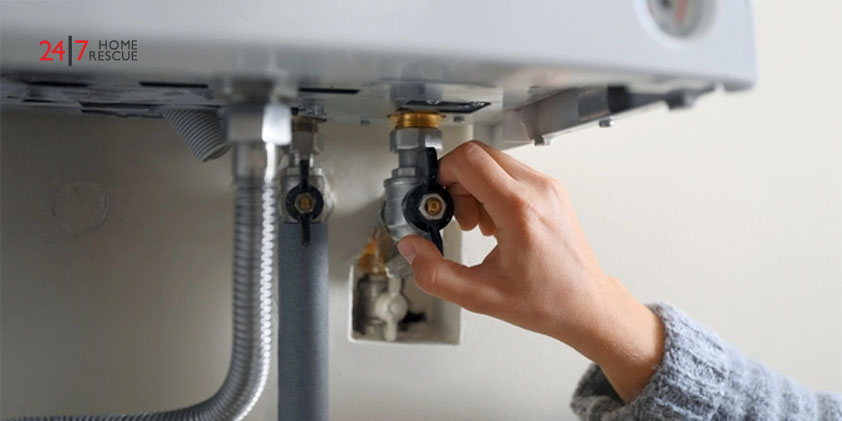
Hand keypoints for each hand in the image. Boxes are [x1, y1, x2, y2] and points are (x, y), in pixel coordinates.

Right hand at [396, 141, 664, 401]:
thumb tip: (411, 248)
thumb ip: (435, 274)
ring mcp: (548, 188)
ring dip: (475, 186)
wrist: (585, 304)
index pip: (470, 160)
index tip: (437, 197)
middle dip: (457, 180)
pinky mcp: (552, 191)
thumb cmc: (546, 301)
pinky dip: (493, 190)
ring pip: (495, 162)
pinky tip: (494, 223)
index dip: (443, 173)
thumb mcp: (480, 296)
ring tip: (477, 224)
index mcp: (519, 210)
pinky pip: (511, 173)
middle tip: (456, 215)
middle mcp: (537, 190)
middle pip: (480, 155)